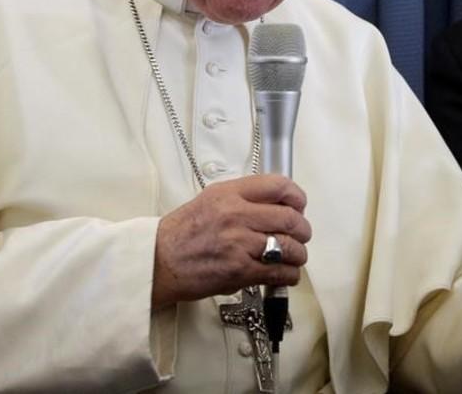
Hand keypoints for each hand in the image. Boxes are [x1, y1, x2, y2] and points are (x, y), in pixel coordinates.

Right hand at [151, 174, 310, 308]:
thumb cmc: (181, 234)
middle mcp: (236, 215)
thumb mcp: (210, 200)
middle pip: (290, 218)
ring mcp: (239, 243)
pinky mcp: (240, 271)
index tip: (299, 205)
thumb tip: (275, 203)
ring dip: (298, 254)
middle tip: (301, 235)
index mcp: (229, 194)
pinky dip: (289, 275)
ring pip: (290, 247)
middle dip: (302, 229)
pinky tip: (285, 273)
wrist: (159, 261)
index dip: (297, 197)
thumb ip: (242, 198)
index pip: (279, 186)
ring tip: (294, 256)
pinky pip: (280, 272)